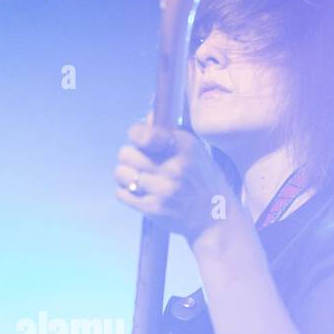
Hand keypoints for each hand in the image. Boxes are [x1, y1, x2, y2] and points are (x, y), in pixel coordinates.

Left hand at [113, 120, 239, 242]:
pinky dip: (127, 193)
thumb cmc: (201, 179)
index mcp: (183, 147)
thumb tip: (147, 117)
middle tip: (141, 164)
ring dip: (126, 176)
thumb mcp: (194, 150)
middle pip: (125, 153)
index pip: (143, 134)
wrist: (213, 216)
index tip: (140, 142)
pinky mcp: (153, 208)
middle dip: (130, 158)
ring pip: (120, 173)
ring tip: (139, 179)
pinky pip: (121, 194)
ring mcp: (162, 189)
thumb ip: (169, 133)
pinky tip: (140, 193)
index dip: (136, 136)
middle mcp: (173, 167)